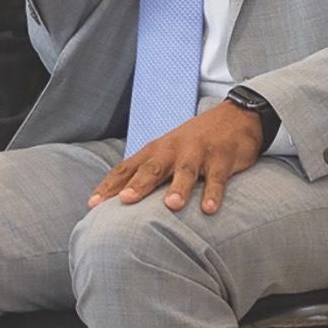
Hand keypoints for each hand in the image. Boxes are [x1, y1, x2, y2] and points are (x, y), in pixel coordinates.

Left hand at [91, 103, 263, 212]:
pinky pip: (217, 178)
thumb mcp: (166, 153)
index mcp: (154, 151)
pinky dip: (213, 193)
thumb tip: (119, 201)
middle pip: (152, 169)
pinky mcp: (221, 159)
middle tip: (125, 201)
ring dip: (179, 188)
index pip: (126, 169)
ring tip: (171, 206)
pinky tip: (208, 209)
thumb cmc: (193, 143)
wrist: (234, 118)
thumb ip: (146, 174)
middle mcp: (172, 150)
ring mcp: (197, 153)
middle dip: (138, 185)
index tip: (93, 205)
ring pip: (185, 171)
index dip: (109, 186)